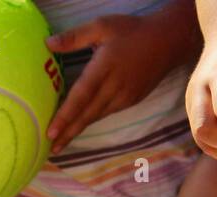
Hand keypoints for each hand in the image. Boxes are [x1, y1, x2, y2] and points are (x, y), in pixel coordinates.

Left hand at [46, 6, 197, 152]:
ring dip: (77, 130)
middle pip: (87, 114)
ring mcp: (124, 97)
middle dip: (68, 133)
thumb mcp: (102, 26)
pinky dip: (90, 121)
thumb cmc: (132, 31)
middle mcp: (114, 87)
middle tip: (50, 149)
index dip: (66, 115)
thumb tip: (48, 44)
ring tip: (60, 143)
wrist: (168, 41)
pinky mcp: (131, 101)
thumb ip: (74, 37)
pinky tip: (78, 127)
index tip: (51, 132)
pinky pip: (105, 113)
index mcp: (105, 67)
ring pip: (96, 117)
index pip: (81, 96)